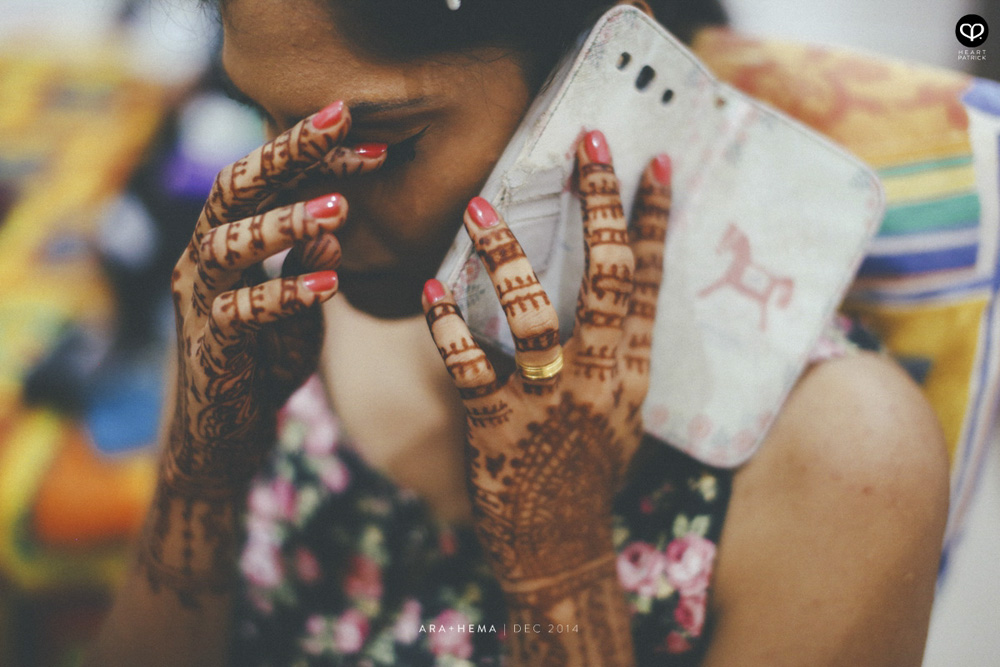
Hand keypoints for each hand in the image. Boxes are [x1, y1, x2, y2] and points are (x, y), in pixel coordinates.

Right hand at [165, 101, 384, 489]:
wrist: (222, 435)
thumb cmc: (262, 362)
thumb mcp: (298, 309)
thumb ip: (310, 269)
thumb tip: (333, 230)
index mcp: (226, 240)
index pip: (263, 178)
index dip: (308, 151)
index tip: (360, 127)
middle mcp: (203, 259)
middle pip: (232, 188)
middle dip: (285, 152)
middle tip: (340, 123)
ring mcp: (200, 301)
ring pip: (227, 245)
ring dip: (284, 223)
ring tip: (340, 209)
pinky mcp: (209, 346)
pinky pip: (242, 314)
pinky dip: (284, 295)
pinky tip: (329, 283)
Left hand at [422, 130, 670, 662]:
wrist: (560, 549)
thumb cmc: (588, 474)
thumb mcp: (620, 413)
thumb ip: (616, 355)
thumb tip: (612, 292)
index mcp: (632, 371)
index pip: (648, 281)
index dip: (653, 220)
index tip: (655, 163)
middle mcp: (599, 378)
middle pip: (606, 275)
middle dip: (599, 204)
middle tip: (584, 145)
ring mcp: (549, 402)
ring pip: (532, 310)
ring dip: (506, 253)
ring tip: (481, 207)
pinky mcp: (499, 428)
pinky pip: (468, 363)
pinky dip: (446, 322)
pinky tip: (430, 286)